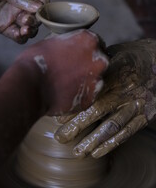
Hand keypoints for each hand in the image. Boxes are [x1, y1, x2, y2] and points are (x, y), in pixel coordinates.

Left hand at [0, 0, 49, 42]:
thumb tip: (37, 7)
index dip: (43, 2)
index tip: (40, 9)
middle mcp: (21, 0)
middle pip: (37, 12)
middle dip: (36, 18)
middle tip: (28, 20)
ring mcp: (14, 14)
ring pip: (31, 25)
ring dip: (31, 29)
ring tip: (25, 29)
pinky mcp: (7, 27)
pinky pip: (19, 35)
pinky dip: (21, 37)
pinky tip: (19, 34)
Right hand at [18, 30, 107, 114]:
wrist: (31, 85)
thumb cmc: (37, 60)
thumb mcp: (53, 41)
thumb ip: (69, 42)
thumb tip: (71, 47)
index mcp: (90, 41)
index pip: (97, 43)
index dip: (88, 49)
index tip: (81, 54)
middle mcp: (99, 60)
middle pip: (100, 61)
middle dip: (91, 64)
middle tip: (75, 70)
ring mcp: (97, 80)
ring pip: (97, 79)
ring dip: (87, 80)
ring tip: (70, 84)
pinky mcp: (91, 98)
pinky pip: (90, 95)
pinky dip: (82, 94)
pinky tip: (69, 94)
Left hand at [55, 39, 155, 157]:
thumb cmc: (132, 56)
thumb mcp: (114, 52)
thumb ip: (96, 66)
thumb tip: (73, 75)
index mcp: (116, 71)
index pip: (92, 91)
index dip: (75, 106)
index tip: (58, 116)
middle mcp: (126, 89)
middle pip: (98, 110)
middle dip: (77, 126)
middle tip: (60, 137)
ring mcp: (136, 103)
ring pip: (112, 125)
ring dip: (93, 140)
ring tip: (77, 152)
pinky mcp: (145, 114)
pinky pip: (127, 131)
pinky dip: (111, 143)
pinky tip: (97, 152)